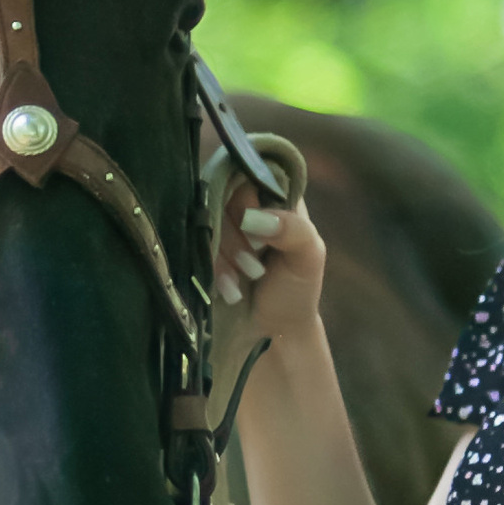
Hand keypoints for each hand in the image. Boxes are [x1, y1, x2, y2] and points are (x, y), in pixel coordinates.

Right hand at [212, 188, 325, 420]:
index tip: (257, 226)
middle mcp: (246, 206)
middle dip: (238, 234)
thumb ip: (293, 229)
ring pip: (208, 222)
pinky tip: (229, 289)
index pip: (251, 172)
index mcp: (275, 197)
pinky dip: (214, 269)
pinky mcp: (203, 250)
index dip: (249, 198)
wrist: (275, 332)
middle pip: (224, 195)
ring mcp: (222, 227)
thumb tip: (253, 216)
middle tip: (256, 263)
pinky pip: (195, 246)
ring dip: (227, 254)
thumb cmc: (297, 291)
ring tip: (248, 278)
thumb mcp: (308, 257)